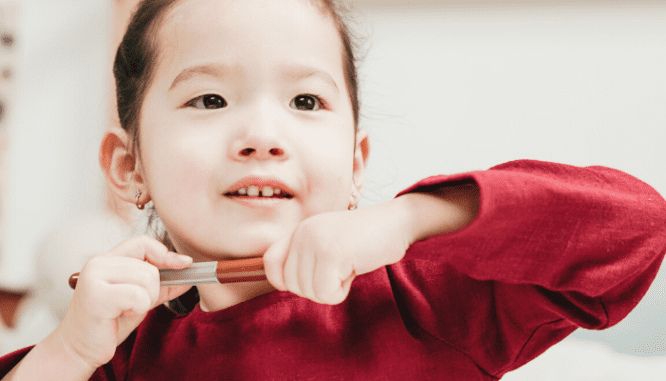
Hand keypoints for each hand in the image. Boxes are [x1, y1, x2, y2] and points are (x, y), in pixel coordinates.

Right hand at [55, 235, 192, 368]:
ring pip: (148, 279)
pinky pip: (138, 296)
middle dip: (152, 291)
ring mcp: (95, 277)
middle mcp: (99, 263)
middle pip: (150, 267)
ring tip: (124, 309)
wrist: (80, 347)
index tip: (184, 263)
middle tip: (131, 305)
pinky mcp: (96, 295)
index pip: (143, 242)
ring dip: (144, 301)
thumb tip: (188, 278)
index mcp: (107, 259)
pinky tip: (119, 315)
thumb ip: (162, 286)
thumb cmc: (107, 322)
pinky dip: (137, 309)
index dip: (165, 253)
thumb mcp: (140, 299)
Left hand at [263, 199, 412, 304]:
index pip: (270, 261)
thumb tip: (288, 285)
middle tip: (339, 271)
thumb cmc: (364, 238)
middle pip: (291, 284)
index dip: (284, 280)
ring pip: (309, 292)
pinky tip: (354, 270)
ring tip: (348, 267)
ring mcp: (316, 242)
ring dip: (331, 289)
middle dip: (316, 288)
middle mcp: (303, 233)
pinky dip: (341, 291)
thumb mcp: (327, 240)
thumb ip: (305, 256)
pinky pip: (326, 293)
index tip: (309, 281)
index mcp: (299, 229)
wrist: (396, 222)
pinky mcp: (331, 254)